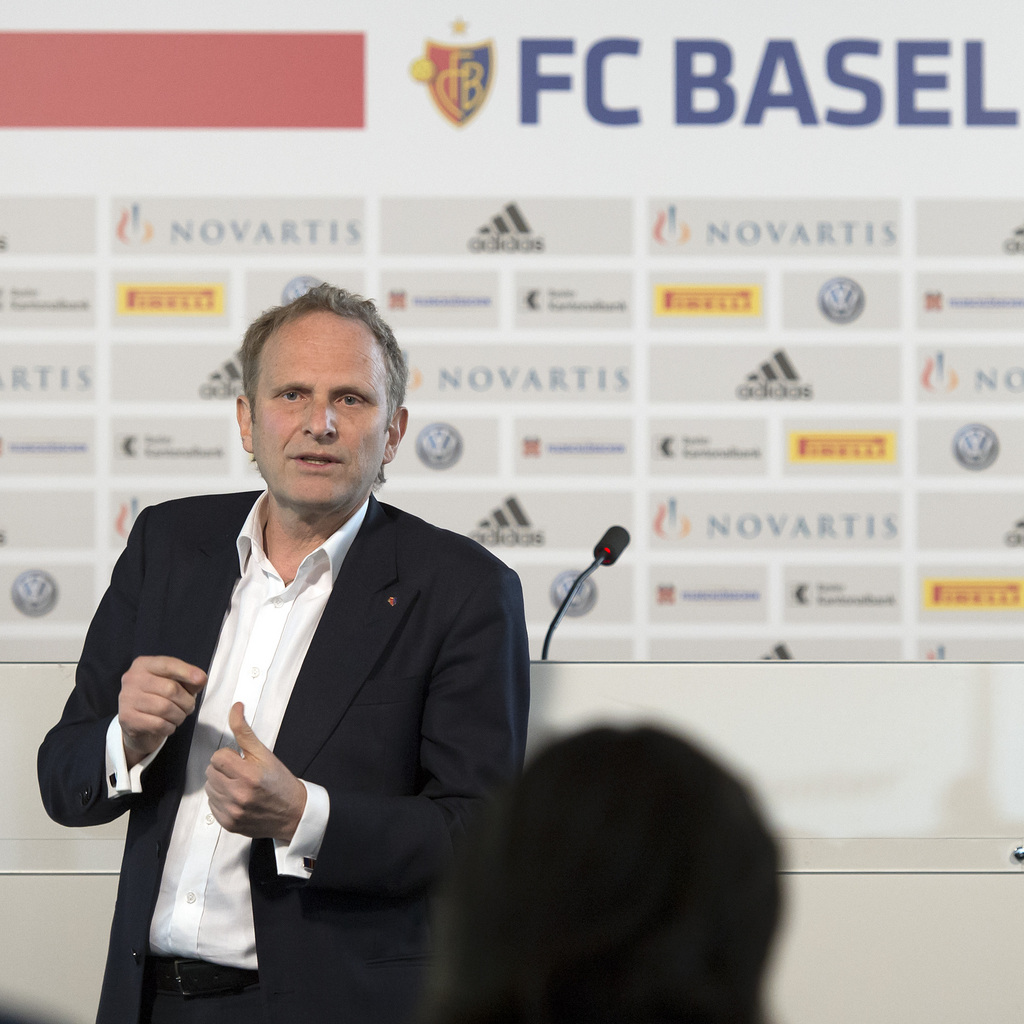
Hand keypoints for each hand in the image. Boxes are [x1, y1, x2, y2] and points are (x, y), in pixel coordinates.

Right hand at [119, 655, 206, 767]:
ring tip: (179, 716)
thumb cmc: (161, 697)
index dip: (187, 672)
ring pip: (165, 708)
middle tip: (189, 707)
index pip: (168, 664)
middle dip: (187, 701)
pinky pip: (158, 724)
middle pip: (170, 689)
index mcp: (144, 664)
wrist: (138, 723)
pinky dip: (170, 727)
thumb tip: (200, 678)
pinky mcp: (127, 718)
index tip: (201, 679)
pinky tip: (168, 725)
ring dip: (180, 716)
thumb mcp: (176, 682)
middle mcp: (132, 679)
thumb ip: (189, 678)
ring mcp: (127, 699)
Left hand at [205, 702, 306, 841]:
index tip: (240, 760)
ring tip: (239, 785)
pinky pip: (212, 805)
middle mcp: (238, 795)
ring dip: (220, 784)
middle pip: (210, 772)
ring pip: (209, 788)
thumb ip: (245, 731)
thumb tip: (235, 708)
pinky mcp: (228, 823)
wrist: (293, 814)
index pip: (217, 757)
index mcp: (248, 775)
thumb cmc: (280, 782)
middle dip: (223, 769)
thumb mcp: (265, 754)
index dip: (228, 756)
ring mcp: (232, 811)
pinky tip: (237, 798)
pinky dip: (221, 800)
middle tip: (241, 772)